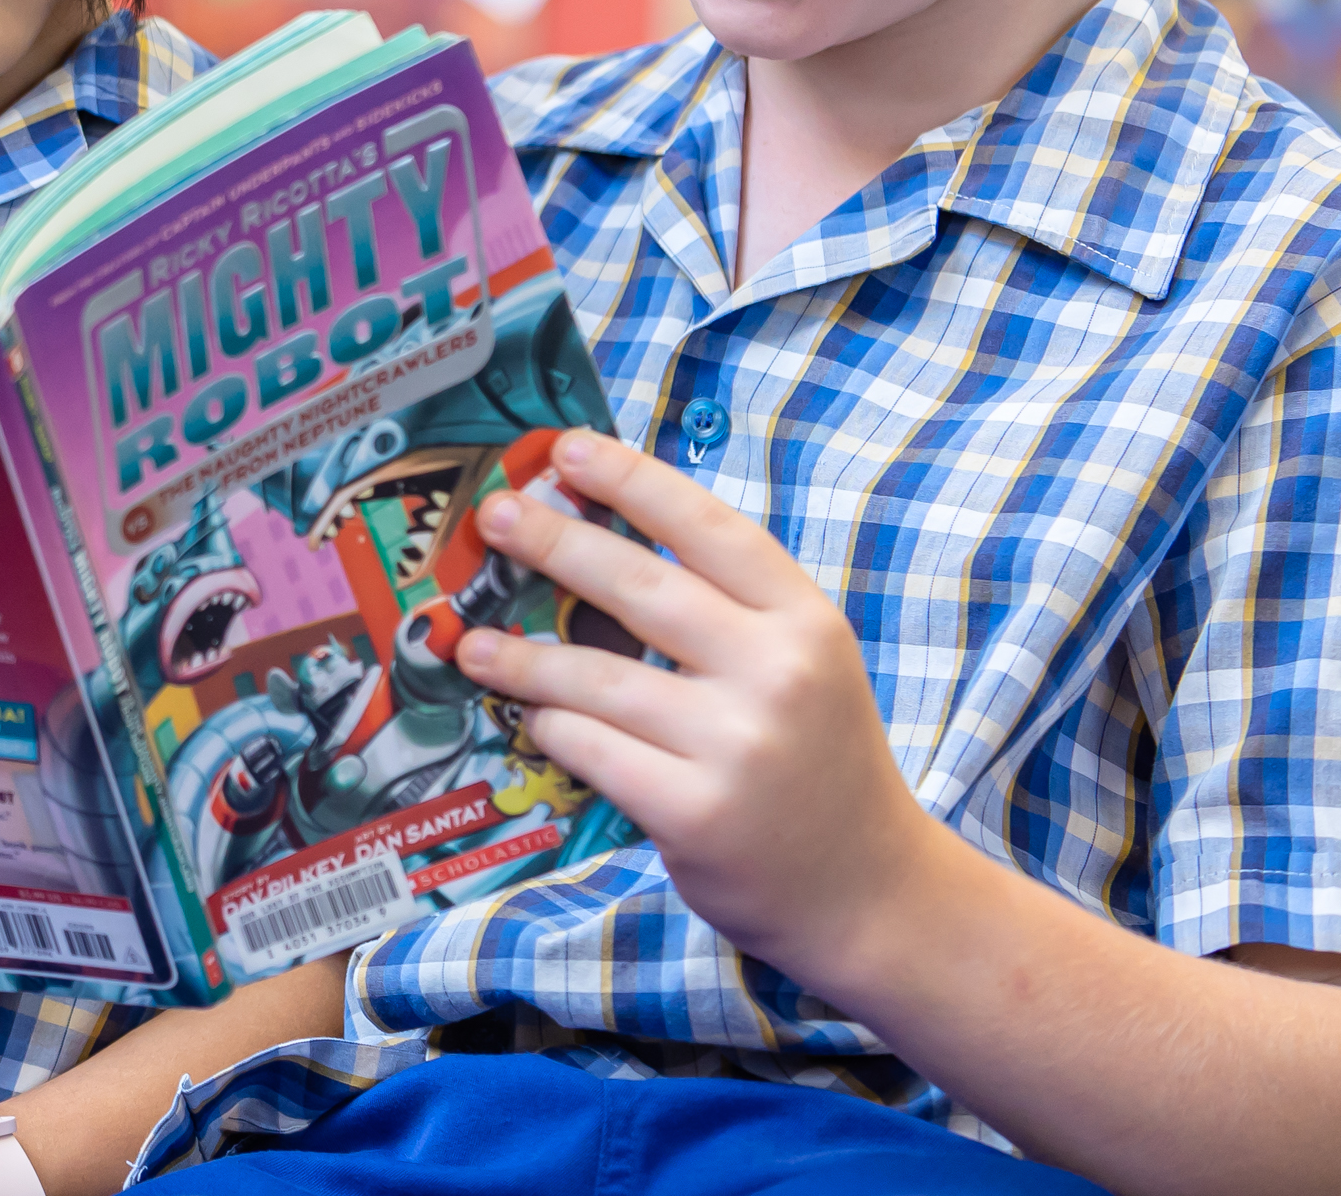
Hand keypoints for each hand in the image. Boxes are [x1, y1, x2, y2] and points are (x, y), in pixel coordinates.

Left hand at [450, 428, 945, 977]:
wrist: (870, 892)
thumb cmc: (816, 762)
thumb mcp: (801, 666)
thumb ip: (726, 609)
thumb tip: (598, 540)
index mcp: (807, 622)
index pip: (709, 528)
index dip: (633, 481)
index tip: (567, 450)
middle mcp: (777, 674)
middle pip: (640, 587)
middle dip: (554, 542)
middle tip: (493, 516)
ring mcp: (737, 746)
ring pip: (596, 678)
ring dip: (521, 656)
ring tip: (470, 641)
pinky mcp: (694, 812)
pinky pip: (591, 749)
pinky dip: (551, 728)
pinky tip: (528, 716)